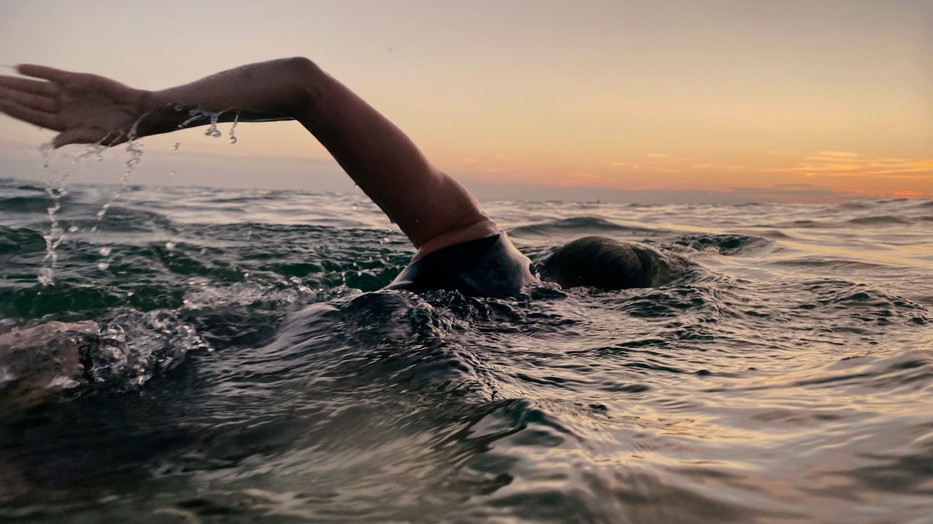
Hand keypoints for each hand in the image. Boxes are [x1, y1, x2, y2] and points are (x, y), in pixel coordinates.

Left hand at [0, 65, 144, 147]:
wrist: (139, 112)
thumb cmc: (122, 130)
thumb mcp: (98, 138)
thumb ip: (75, 138)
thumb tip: (53, 144)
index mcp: (64, 125)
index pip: (33, 117)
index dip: (15, 110)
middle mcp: (62, 108)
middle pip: (30, 100)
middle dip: (9, 95)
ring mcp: (68, 93)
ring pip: (36, 87)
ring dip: (17, 83)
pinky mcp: (77, 80)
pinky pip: (52, 74)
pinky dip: (37, 71)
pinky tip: (20, 68)